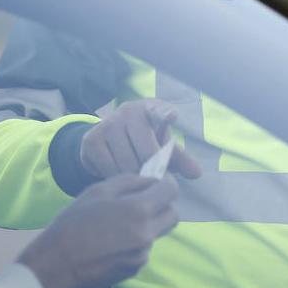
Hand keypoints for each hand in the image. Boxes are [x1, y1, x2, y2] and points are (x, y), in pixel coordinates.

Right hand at [17, 174, 179, 287]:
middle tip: (141, 203)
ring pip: (157, 233)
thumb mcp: (98, 191)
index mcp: (138, 210)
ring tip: (117, 226)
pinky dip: (135, 243)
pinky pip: (143, 249)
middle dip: (162, 206)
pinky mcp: (135, 269)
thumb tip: (151, 180)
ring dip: (146, 225)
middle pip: (172, 215)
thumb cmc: (74, 221)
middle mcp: (146, 234)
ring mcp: (142, 255)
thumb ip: (130, 181)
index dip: (166, 184)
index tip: (156, 184)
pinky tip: (112, 242)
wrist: (58, 262)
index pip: (171, 192)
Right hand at [80, 100, 202, 179]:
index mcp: (151, 110)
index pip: (159, 112)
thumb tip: (196, 173)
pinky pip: (108, 168)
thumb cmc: (144, 141)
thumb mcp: (163, 147)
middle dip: (151, 170)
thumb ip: (180, 159)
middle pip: (146, 153)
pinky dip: (115, 177)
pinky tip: (117, 174)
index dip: (165, 114)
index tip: (172, 116)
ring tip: (135, 176)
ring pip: (126, 163)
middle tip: (151, 177)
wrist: (109, 141)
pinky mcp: (91, 139)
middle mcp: (128, 111)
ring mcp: (107, 123)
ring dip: (133, 177)